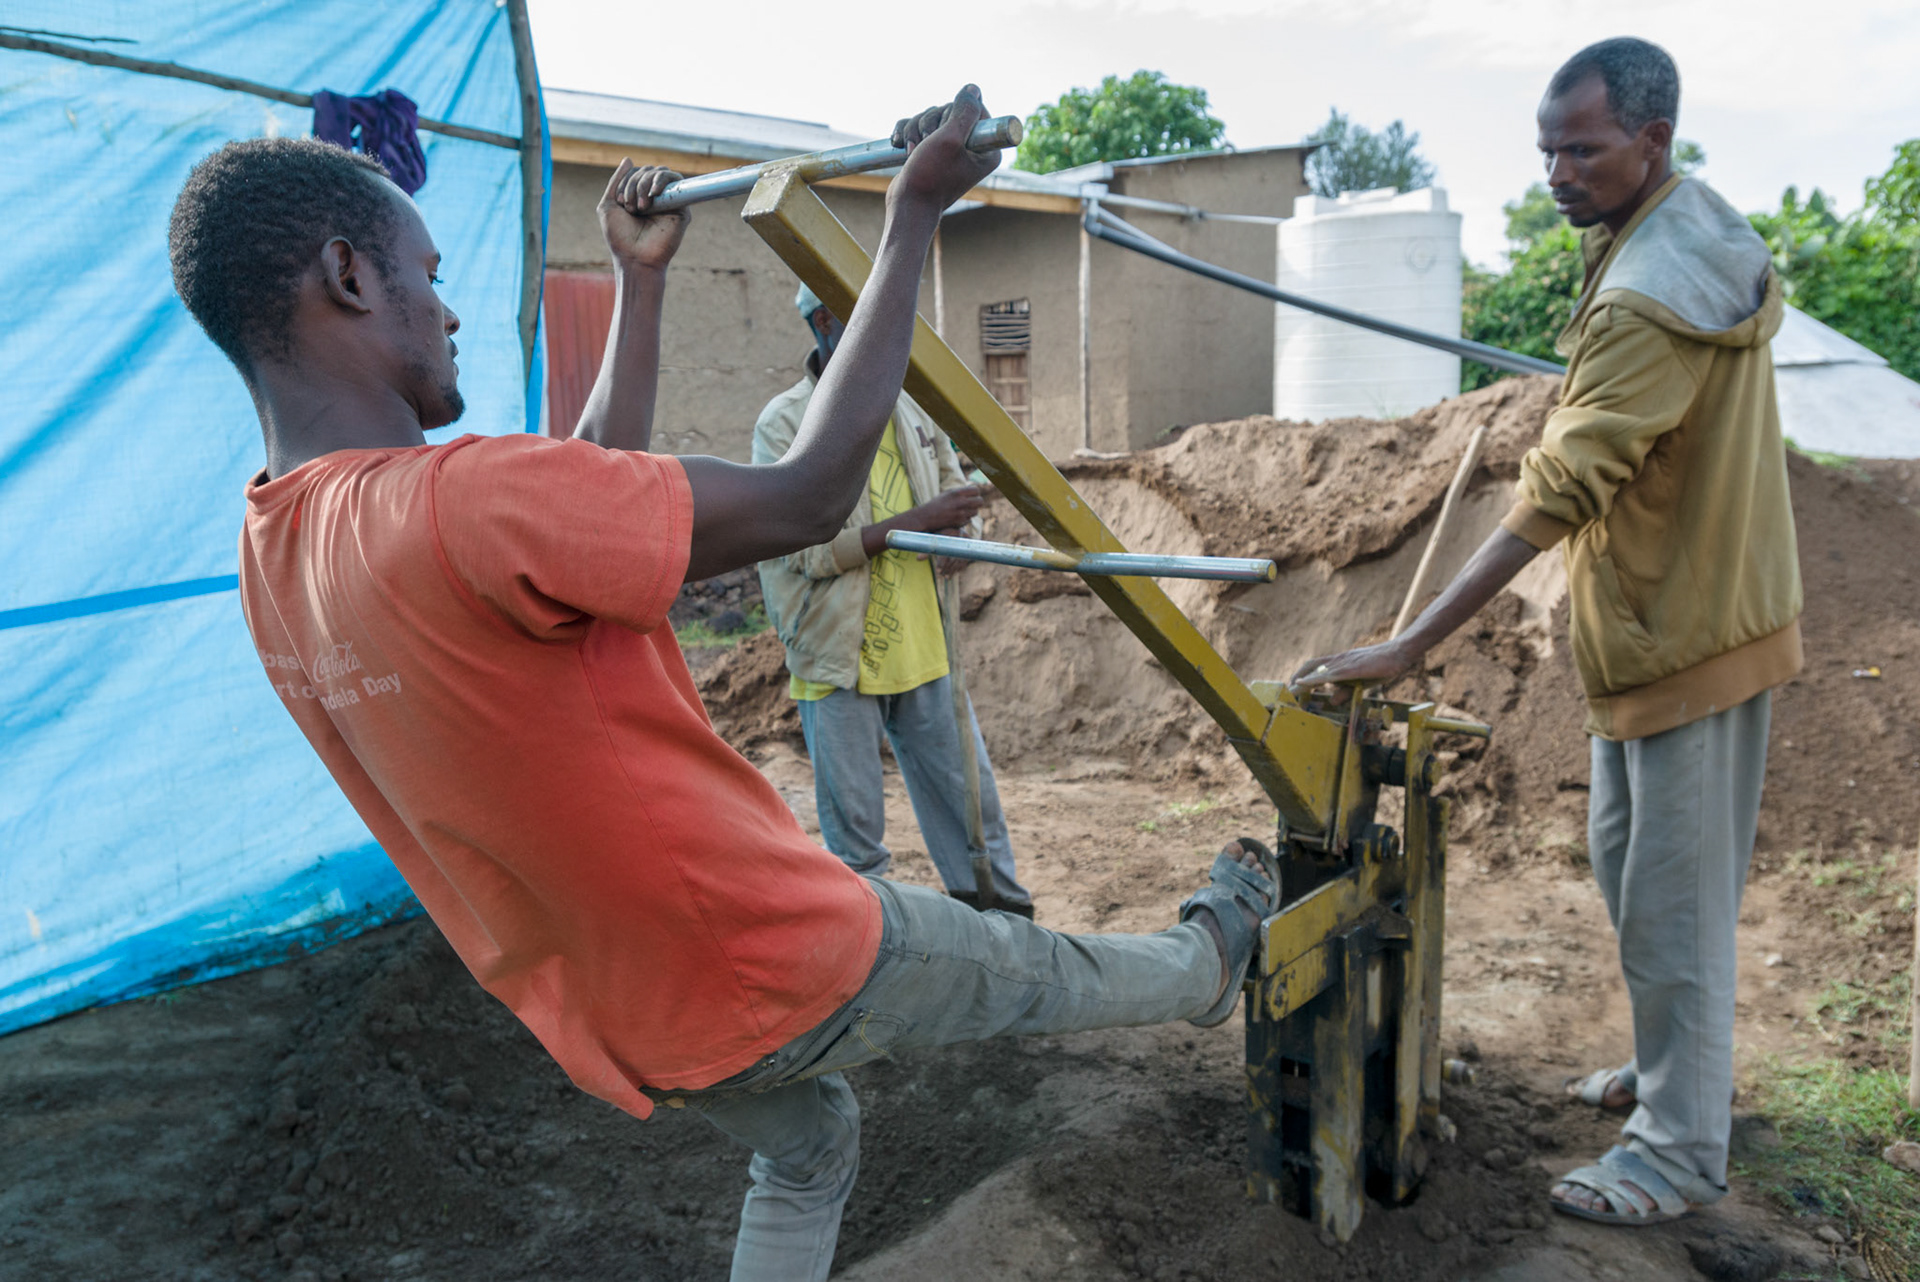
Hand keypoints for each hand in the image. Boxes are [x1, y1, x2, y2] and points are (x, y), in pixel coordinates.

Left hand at [598, 160, 689, 271]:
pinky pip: (676, 181)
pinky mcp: (682, 208)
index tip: (620, 202)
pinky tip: (653, 194)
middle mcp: (655, 197)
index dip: (626, 180)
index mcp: (639, 196)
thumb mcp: (608, 205)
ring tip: (640, 206)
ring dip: (644, 183)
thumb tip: (628, 158)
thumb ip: (616, 181)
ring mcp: (669, 201)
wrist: (635, 259)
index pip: (636, 172)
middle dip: (634, 183)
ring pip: (661, 172)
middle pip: (647, 170)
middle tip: (629, 206)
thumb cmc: (620, 237)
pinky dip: (662, 181)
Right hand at [889, 85, 998, 212]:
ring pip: (931, 117)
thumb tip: (973, 88)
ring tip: (911, 151)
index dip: (953, 113)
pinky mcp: (931, 151)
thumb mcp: (950, 139)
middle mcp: (971, 148)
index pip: (975, 108)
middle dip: (929, 123)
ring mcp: (950, 150)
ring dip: (915, 129)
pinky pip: (918, 127)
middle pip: (950, 111)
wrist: (906, 206)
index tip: (944, 132)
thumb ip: (964, 112)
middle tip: (925, 144)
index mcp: (987, 149)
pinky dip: (906, 132)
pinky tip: (899, 145)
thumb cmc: (929, 177)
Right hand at [904, 484, 986, 533]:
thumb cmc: (936, 504)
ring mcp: (961, 513)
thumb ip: (960, 492)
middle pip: (980, 501)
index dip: (975, 493)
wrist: (926, 517)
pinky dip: (965, 519)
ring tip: (962, 511)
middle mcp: (960, 502)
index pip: (976, 490)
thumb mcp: (947, 494)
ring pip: (975, 512)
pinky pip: (968, 520)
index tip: (972, 495)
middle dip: (977, 502)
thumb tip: (975, 491)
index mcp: (957, 493)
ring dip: (971, 511)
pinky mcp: (959, 523)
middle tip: (972, 503)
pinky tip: (957, 517)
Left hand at [930, 527, 968, 576]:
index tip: (938, 570)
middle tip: (941, 574)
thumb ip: (927, 549)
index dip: (943, 562)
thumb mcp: (932, 539)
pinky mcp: (969, 549)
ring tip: (946, 577)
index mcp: (952, 532)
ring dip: (953, 570)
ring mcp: (967, 544)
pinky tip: (952, 573)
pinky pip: (965, 560)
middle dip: (948, 567)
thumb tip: (918, 559)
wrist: (952, 528)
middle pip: (955, 556)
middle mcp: (962, 538)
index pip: (948, 550)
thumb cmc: (939, 533)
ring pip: (960, 560)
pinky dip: (959, 568)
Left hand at [1289, 640, 1420, 696]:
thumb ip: (1345, 690)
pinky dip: (1314, 679)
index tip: (1293, 687)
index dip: (1302, 675)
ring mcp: (1345, 662)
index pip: (1315, 666)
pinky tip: (1304, 683)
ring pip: (1317, 670)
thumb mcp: (1360, 681)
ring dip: (1302, 681)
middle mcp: (1339, 660)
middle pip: (1311, 666)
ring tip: (1290, 690)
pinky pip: (1330, 674)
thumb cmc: (1381, 666)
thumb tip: (1332, 700)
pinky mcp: (1353, 668)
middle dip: (1297, 678)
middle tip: (1287, 691)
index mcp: (1340, 662)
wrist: (1398, 653)